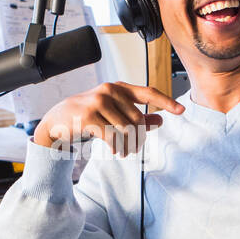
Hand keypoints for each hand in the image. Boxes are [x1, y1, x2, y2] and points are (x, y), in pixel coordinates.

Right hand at [32, 81, 183, 155]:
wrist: (58, 120)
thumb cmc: (89, 115)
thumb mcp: (114, 113)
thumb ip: (137, 116)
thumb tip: (160, 119)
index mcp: (119, 87)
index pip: (148, 93)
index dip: (166, 102)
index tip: (181, 110)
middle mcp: (109, 90)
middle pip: (138, 118)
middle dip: (139, 137)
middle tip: (135, 148)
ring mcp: (98, 102)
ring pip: (126, 129)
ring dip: (128, 145)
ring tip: (125, 151)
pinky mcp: (89, 116)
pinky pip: (113, 136)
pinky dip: (117, 147)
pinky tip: (116, 150)